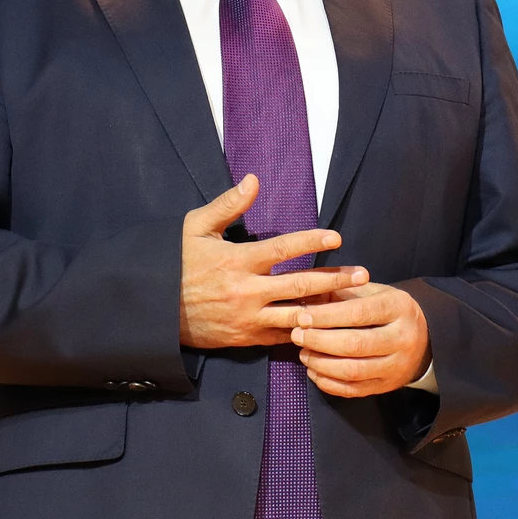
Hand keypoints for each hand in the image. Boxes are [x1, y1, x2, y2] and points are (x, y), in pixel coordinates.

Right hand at [181, 175, 370, 348]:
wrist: (154, 309)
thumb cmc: (175, 262)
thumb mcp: (195, 227)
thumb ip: (227, 204)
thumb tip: (253, 180)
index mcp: (237, 261)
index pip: (283, 249)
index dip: (312, 241)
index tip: (336, 236)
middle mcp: (247, 291)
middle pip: (300, 285)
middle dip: (334, 279)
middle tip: (362, 274)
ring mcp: (248, 318)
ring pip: (297, 316)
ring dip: (326, 310)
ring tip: (353, 302)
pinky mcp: (246, 338)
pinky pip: (282, 337)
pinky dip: (304, 331)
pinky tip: (326, 326)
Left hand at [290, 283, 430, 397]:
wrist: (425, 339)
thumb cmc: (388, 310)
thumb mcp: (373, 292)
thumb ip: (343, 292)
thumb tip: (307, 296)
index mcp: (398, 308)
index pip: (359, 313)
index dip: (327, 316)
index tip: (302, 316)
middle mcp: (401, 339)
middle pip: (355, 344)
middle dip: (320, 341)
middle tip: (296, 335)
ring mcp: (396, 366)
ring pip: (353, 371)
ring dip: (321, 364)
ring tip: (303, 353)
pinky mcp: (387, 386)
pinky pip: (354, 390)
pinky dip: (329, 383)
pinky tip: (313, 371)